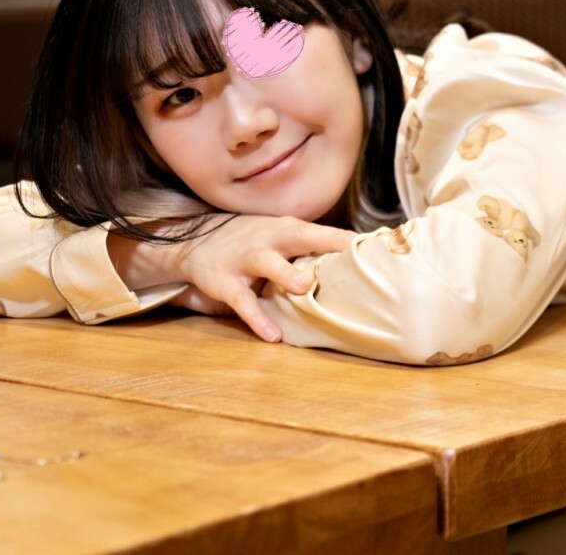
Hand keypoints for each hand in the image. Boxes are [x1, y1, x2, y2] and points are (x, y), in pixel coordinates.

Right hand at [171, 215, 354, 342]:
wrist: (194, 242)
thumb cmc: (250, 241)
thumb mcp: (277, 236)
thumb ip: (308, 250)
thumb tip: (352, 267)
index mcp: (284, 229)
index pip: (318, 230)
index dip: (342, 237)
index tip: (371, 245)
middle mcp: (267, 239)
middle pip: (297, 235)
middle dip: (323, 241)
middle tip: (350, 256)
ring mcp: (244, 259)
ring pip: (266, 262)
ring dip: (285, 273)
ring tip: (305, 288)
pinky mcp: (225, 282)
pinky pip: (242, 301)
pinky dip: (257, 319)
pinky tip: (273, 335)